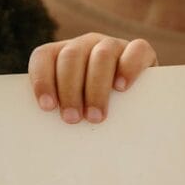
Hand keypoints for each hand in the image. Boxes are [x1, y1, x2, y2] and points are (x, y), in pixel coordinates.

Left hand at [28, 33, 157, 123]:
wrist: (134, 108)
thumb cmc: (91, 113)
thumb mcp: (72, 109)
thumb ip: (58, 111)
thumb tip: (44, 139)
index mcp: (61, 55)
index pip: (44, 57)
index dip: (42, 80)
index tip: (48, 107)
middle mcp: (85, 45)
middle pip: (71, 57)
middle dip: (70, 90)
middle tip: (72, 119)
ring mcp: (112, 45)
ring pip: (102, 55)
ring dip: (96, 87)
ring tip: (95, 116)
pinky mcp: (141, 52)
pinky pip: (136, 50)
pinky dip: (128, 68)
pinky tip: (121, 88)